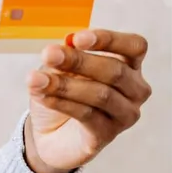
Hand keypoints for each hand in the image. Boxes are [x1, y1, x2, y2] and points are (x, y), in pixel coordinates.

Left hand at [23, 29, 151, 172]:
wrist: (51, 131)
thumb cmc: (65, 92)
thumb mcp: (62, 68)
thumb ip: (67, 55)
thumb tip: (67, 43)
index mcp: (130, 65)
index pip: (135, 46)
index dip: (109, 40)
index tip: (78, 38)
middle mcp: (135, 90)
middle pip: (115, 70)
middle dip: (79, 61)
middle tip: (48, 55)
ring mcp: (125, 115)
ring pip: (100, 95)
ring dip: (64, 84)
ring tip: (36, 79)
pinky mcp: (107, 134)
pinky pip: (87, 115)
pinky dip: (62, 103)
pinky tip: (43, 96)